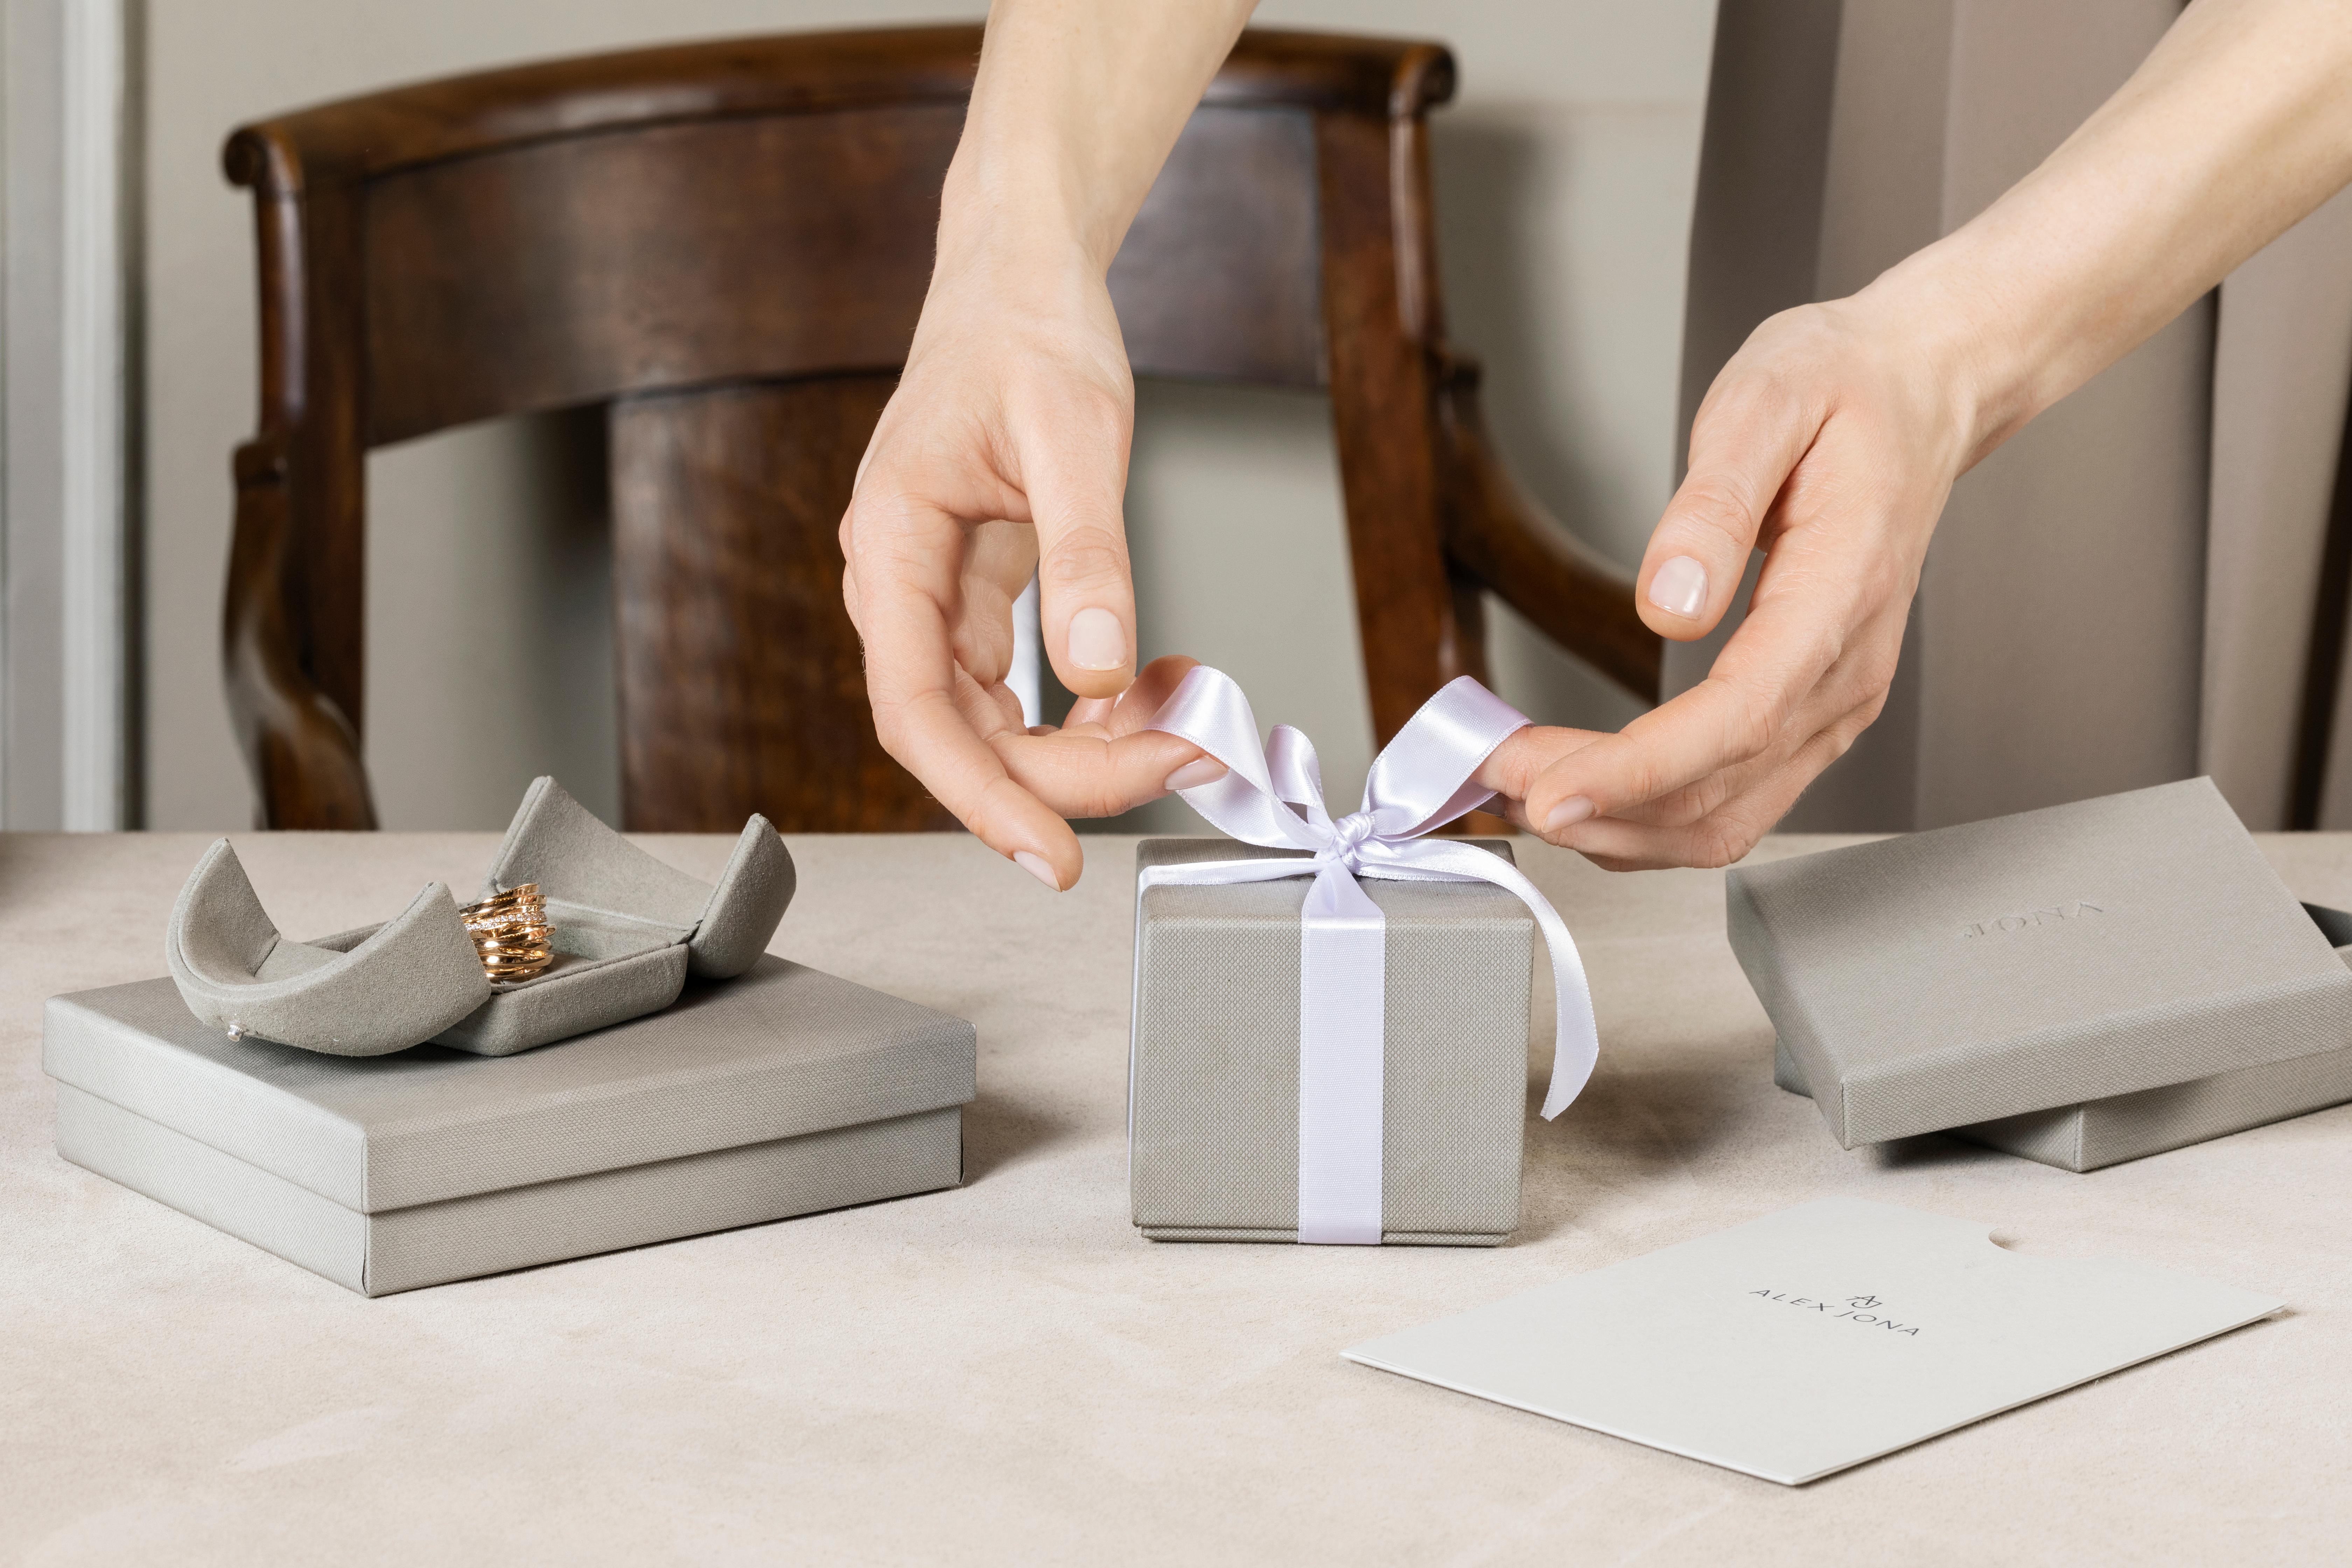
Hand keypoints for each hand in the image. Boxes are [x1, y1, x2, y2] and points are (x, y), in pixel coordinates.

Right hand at [839, 236, 1203, 890]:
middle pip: (965, 731)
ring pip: (996, 717)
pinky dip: (1086, 706)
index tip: (1050, 855)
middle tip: (1183, 762)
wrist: (1019, 274)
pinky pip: (1020, 682)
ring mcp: (937, 593)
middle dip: (1069, 770)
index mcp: (893, 547)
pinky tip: (1144, 695)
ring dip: (1085, 746)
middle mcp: (900, 583)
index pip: (916, 712)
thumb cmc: (1028, 331)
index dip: (981, 796)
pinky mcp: (979, 592)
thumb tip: (1098, 669)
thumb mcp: (1072, 432)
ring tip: (1183, 727)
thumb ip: (1084, 555)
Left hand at [1496, 0, 2351, 870]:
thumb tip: (1671, 601)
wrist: (1919, 391)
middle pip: (1721, 792)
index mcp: (1840, 596)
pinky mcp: (1808, 712)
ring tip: (1516, 791)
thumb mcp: (1770, 401)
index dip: (1637, 772)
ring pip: (1725, 817)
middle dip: (1603, 807)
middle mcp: (1845, 672)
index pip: (1736, 721)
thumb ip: (1718, 504)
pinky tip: (1583, 790)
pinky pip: (1731, 798)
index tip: (1549, 788)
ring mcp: (1832, 704)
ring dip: (1619, 825)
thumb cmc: (1847, 389)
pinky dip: (1648, 813)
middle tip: (1494, 782)